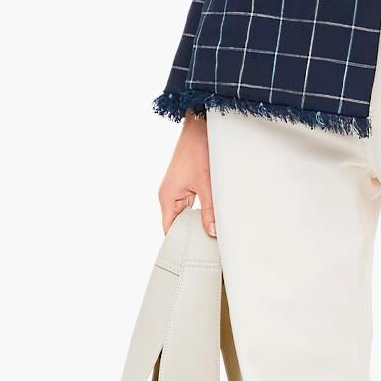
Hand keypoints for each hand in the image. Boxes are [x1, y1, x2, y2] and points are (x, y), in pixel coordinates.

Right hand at [159, 113, 216, 235]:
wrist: (201, 126)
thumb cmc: (198, 149)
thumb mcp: (207, 183)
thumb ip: (210, 210)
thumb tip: (212, 231)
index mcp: (167, 197)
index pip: (170, 229)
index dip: (181, 243)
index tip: (195, 254)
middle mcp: (169, 194)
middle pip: (179, 223)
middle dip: (193, 233)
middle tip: (210, 246)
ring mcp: (178, 189)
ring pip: (187, 214)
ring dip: (198, 220)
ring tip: (213, 232)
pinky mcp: (187, 184)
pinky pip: (192, 204)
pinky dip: (201, 210)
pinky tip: (213, 216)